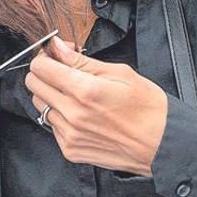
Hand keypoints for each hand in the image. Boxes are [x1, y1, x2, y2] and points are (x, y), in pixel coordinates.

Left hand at [25, 38, 168, 175]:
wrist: (163, 145)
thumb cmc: (148, 108)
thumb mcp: (119, 73)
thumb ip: (81, 61)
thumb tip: (57, 46)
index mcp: (84, 90)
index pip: (40, 68)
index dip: (46, 57)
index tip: (57, 56)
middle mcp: (72, 114)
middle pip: (33, 85)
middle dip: (45, 73)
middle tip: (63, 71)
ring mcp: (69, 134)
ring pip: (40, 105)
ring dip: (51, 95)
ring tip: (75, 94)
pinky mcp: (70, 150)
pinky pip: (51, 125)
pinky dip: (60, 116)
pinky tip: (80, 113)